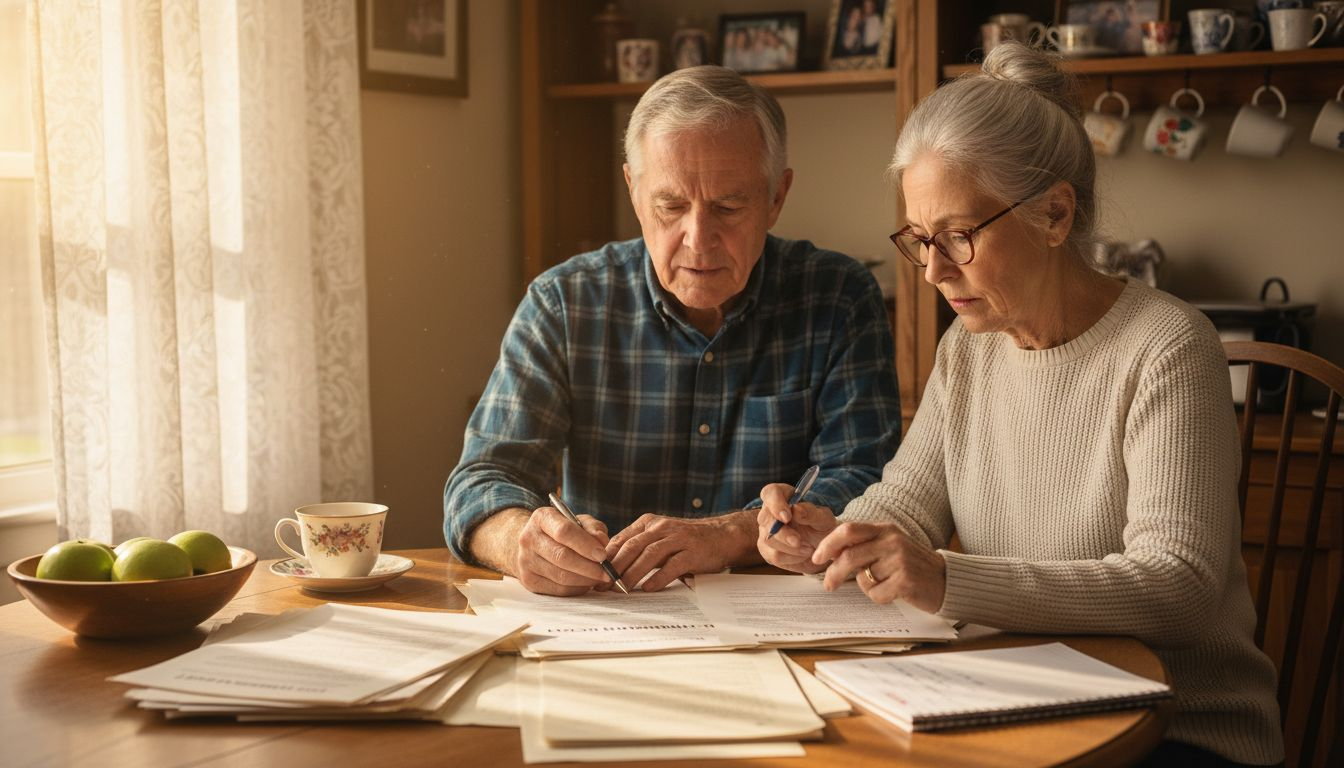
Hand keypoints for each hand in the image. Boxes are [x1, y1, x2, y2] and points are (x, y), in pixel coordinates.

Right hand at [514, 506, 611, 595]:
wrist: (535, 543)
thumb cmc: (563, 531)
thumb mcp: (580, 522)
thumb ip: (593, 529)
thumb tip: (602, 542)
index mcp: (542, 517)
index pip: (564, 531)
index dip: (585, 545)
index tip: (603, 555)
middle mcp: (529, 538)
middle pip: (562, 556)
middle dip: (589, 567)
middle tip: (607, 572)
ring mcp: (525, 561)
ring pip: (561, 576)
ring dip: (585, 580)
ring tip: (599, 577)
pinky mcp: (528, 580)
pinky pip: (558, 589)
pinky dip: (577, 589)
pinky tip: (586, 583)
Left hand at [606, 511, 754, 591]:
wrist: (721, 536)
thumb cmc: (685, 542)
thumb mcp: (659, 538)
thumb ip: (639, 548)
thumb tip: (610, 567)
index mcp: (649, 523)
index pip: (622, 539)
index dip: (606, 557)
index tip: (594, 574)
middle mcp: (661, 527)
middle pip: (632, 546)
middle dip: (615, 567)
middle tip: (603, 585)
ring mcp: (678, 538)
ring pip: (649, 555)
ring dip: (633, 573)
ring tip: (621, 589)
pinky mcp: (692, 551)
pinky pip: (672, 565)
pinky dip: (659, 577)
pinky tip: (648, 588)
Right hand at [756, 482, 835, 573]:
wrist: (823, 546)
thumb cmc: (822, 525)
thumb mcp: (824, 517)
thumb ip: (811, 512)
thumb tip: (796, 509)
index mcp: (782, 495)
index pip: (770, 493)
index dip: (775, 504)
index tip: (787, 517)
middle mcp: (769, 512)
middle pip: (765, 520)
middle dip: (783, 533)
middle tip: (798, 541)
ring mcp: (765, 531)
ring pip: (768, 540)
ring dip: (790, 548)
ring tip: (809, 548)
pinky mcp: (767, 550)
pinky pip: (773, 556)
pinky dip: (791, 558)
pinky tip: (802, 554)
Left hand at [811, 522, 946, 613]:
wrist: (946, 580)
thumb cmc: (912, 565)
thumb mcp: (889, 546)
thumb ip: (864, 545)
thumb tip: (830, 553)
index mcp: (885, 529)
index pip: (848, 530)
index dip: (827, 544)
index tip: (816, 558)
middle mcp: (892, 540)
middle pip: (849, 556)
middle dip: (833, 572)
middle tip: (828, 585)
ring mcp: (900, 560)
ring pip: (863, 578)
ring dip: (867, 586)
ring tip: (885, 584)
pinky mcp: (906, 580)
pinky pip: (876, 593)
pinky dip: (879, 598)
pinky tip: (894, 593)